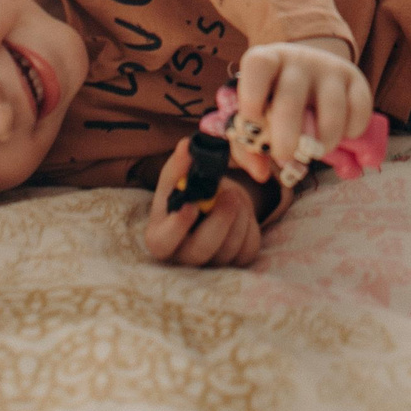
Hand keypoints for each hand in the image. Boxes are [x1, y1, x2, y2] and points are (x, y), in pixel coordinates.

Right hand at [143, 136, 265, 266]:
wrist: (210, 203)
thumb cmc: (187, 192)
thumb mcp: (178, 178)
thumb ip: (180, 164)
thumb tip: (186, 146)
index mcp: (161, 237)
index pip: (164, 242)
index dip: (177, 227)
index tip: (192, 206)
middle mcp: (183, 257)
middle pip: (202, 249)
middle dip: (220, 220)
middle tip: (229, 194)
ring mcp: (211, 264)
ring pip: (229, 250)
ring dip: (238, 217)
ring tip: (233, 196)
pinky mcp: (235, 263)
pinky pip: (248, 249)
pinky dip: (250, 224)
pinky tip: (241, 210)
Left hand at [235, 37, 372, 168]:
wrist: (309, 69)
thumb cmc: (274, 98)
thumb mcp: (255, 112)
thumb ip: (248, 145)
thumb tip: (260, 173)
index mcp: (266, 61)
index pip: (258, 65)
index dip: (251, 96)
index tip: (253, 123)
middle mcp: (298, 60)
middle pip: (291, 97)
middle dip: (287, 135)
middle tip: (285, 155)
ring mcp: (328, 67)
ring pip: (332, 108)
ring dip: (325, 140)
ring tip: (317, 150)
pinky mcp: (355, 78)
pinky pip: (359, 109)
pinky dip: (352, 131)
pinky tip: (342, 134)